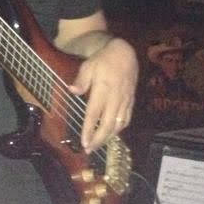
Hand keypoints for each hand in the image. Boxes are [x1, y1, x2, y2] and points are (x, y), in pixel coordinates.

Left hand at [69, 37, 137, 151]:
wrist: (124, 54)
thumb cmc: (102, 60)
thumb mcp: (88, 66)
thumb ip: (81, 80)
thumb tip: (72, 90)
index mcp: (103, 90)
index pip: (94, 114)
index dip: (89, 129)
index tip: (84, 142)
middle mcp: (116, 98)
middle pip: (108, 124)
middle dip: (98, 139)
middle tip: (89, 150)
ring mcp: (125, 101)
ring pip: (118, 124)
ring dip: (109, 137)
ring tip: (98, 145)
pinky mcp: (131, 101)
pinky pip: (127, 119)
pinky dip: (119, 129)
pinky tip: (112, 135)